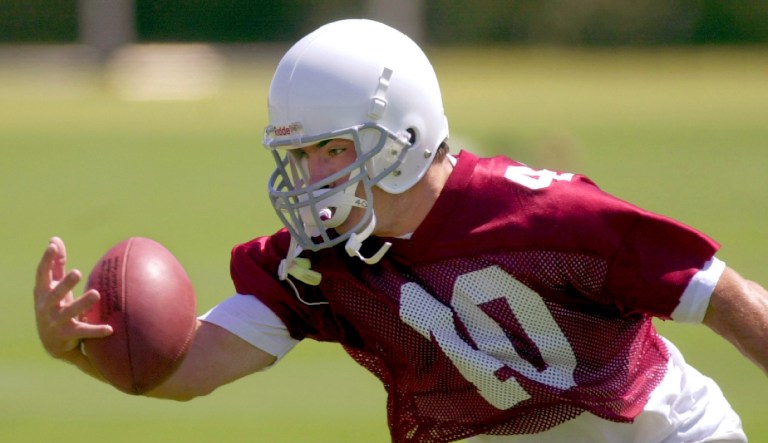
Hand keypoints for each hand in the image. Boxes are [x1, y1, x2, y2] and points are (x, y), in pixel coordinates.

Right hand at [33, 237, 112, 360]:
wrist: (51, 342)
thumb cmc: (55, 305)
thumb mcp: (53, 286)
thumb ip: (56, 265)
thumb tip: (54, 239)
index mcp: (42, 293)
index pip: (42, 274)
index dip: (46, 260)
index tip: (52, 247)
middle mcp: (46, 307)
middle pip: (55, 294)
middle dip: (65, 284)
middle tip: (77, 272)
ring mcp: (55, 322)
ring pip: (69, 312)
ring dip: (82, 303)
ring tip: (96, 294)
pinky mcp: (67, 335)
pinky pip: (83, 332)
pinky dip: (96, 330)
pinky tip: (110, 328)